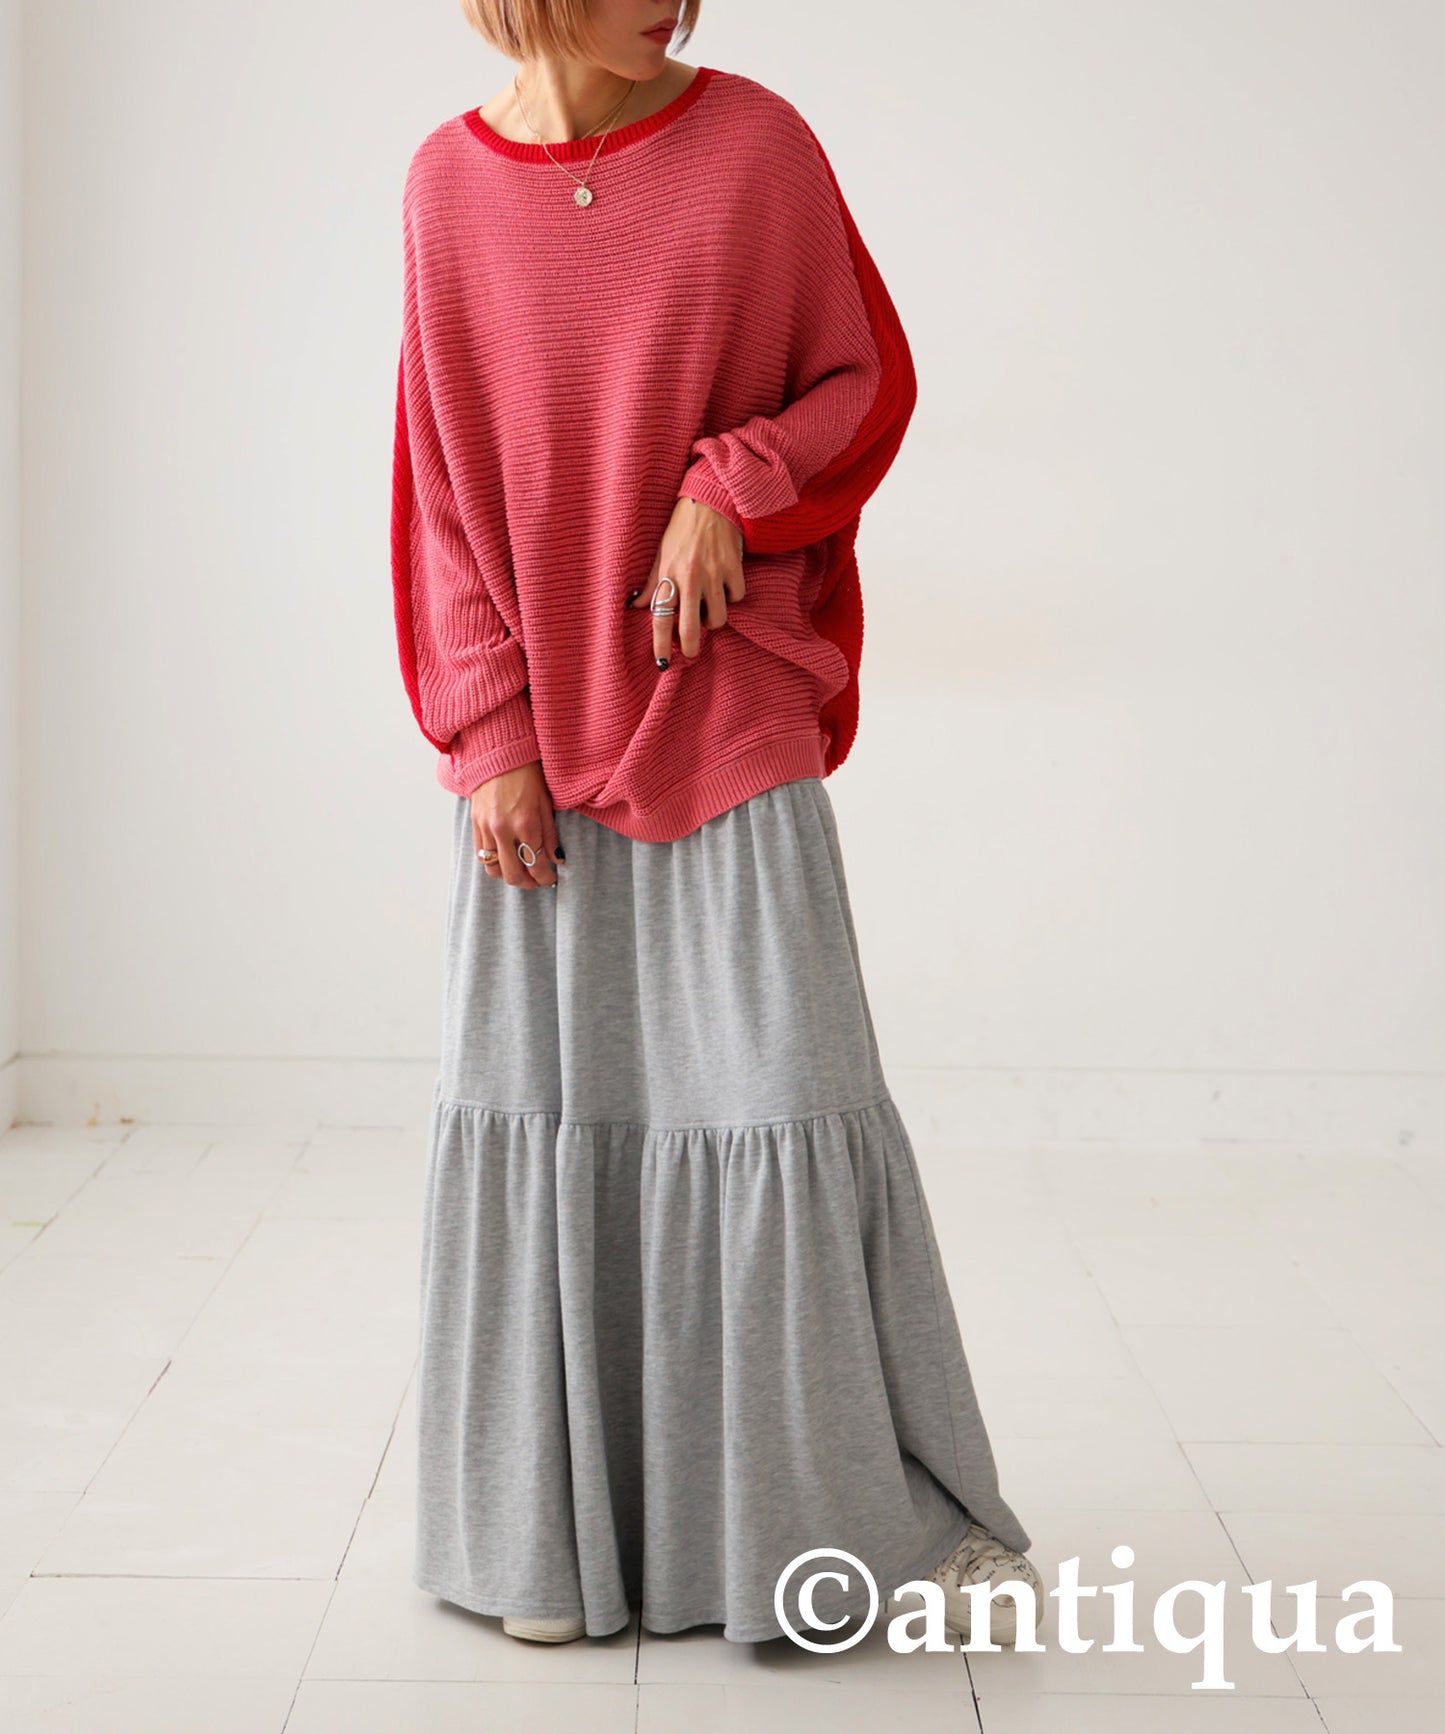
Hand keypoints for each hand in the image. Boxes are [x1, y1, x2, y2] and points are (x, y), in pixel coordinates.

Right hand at [468, 760, 562, 889]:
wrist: (499, 756)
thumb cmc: (527, 776)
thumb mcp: (545, 804)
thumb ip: (550, 835)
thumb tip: (556, 859)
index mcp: (526, 824)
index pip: (535, 864)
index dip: (545, 878)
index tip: (550, 879)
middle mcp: (503, 830)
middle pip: (512, 874)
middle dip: (526, 883)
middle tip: (536, 881)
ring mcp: (486, 828)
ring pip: (493, 868)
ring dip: (508, 876)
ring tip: (519, 872)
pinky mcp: (475, 824)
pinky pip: (480, 854)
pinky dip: (493, 862)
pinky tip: (504, 859)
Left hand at [628, 498, 745, 667]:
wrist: (710, 501)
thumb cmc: (682, 528)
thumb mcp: (660, 553)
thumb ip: (651, 583)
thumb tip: (634, 606)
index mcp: (668, 574)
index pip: (661, 618)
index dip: (660, 645)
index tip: (662, 662)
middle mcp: (690, 577)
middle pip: (692, 628)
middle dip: (691, 646)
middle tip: (690, 651)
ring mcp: (713, 574)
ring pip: (718, 618)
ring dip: (713, 619)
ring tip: (708, 608)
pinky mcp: (733, 568)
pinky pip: (736, 598)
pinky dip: (732, 597)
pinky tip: (725, 586)